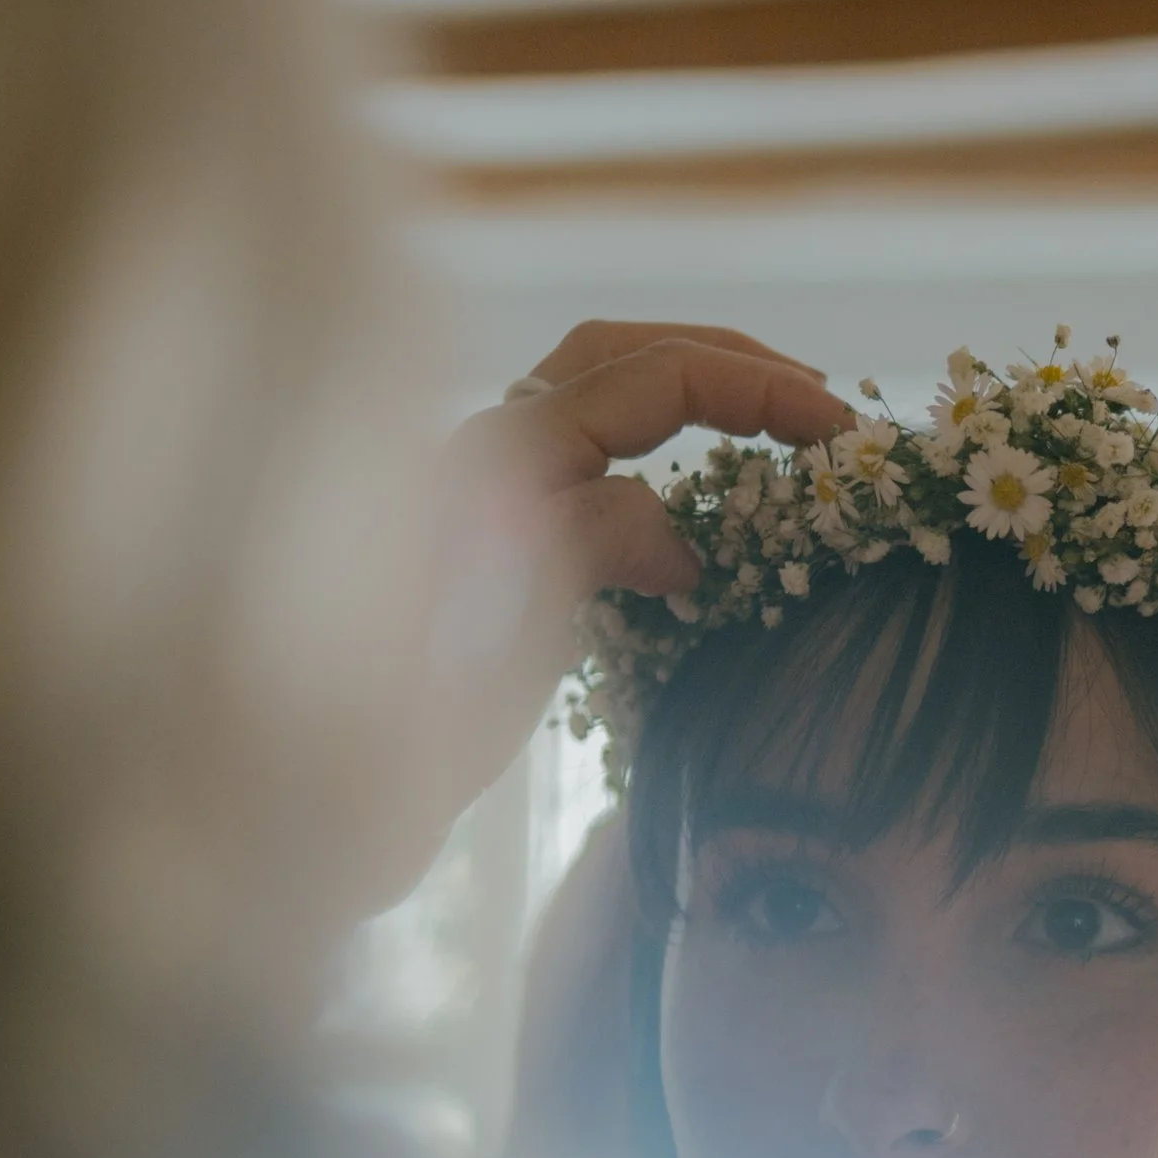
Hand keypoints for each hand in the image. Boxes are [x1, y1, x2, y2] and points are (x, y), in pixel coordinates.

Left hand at [416, 320, 852, 844]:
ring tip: (768, 438)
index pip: (651, 376)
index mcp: (498, 457)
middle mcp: (482, 453)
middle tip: (816, 409)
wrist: (318, 801)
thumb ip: (592, 543)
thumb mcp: (509, 634)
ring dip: (685, 397)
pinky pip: (574, 457)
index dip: (756, 390)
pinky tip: (691, 510)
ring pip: (591, 395)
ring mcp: (478, 493)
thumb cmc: (403, 734)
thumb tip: (678, 535)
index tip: (839, 433)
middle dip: (726, 367)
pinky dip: (646, 452)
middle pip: (619, 355)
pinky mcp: (480, 541)